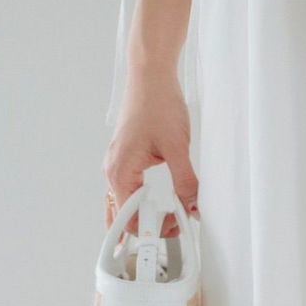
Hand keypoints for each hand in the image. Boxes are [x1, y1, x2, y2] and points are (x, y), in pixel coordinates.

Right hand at [103, 71, 198, 237]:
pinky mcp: (124, 158)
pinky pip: (126, 191)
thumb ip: (186, 182)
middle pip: (124, 216)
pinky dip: (139, 203)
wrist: (150, 74)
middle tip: (177, 224)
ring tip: (169, 218)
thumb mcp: (177, 148)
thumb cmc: (157, 103)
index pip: (129, 220)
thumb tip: (193, 208)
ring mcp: (116, 164)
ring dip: (144, 216)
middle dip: (149, 227)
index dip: (152, 231)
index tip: (175, 230)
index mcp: (120, 172)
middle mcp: (112, 171)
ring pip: (123, 205)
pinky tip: (154, 207)